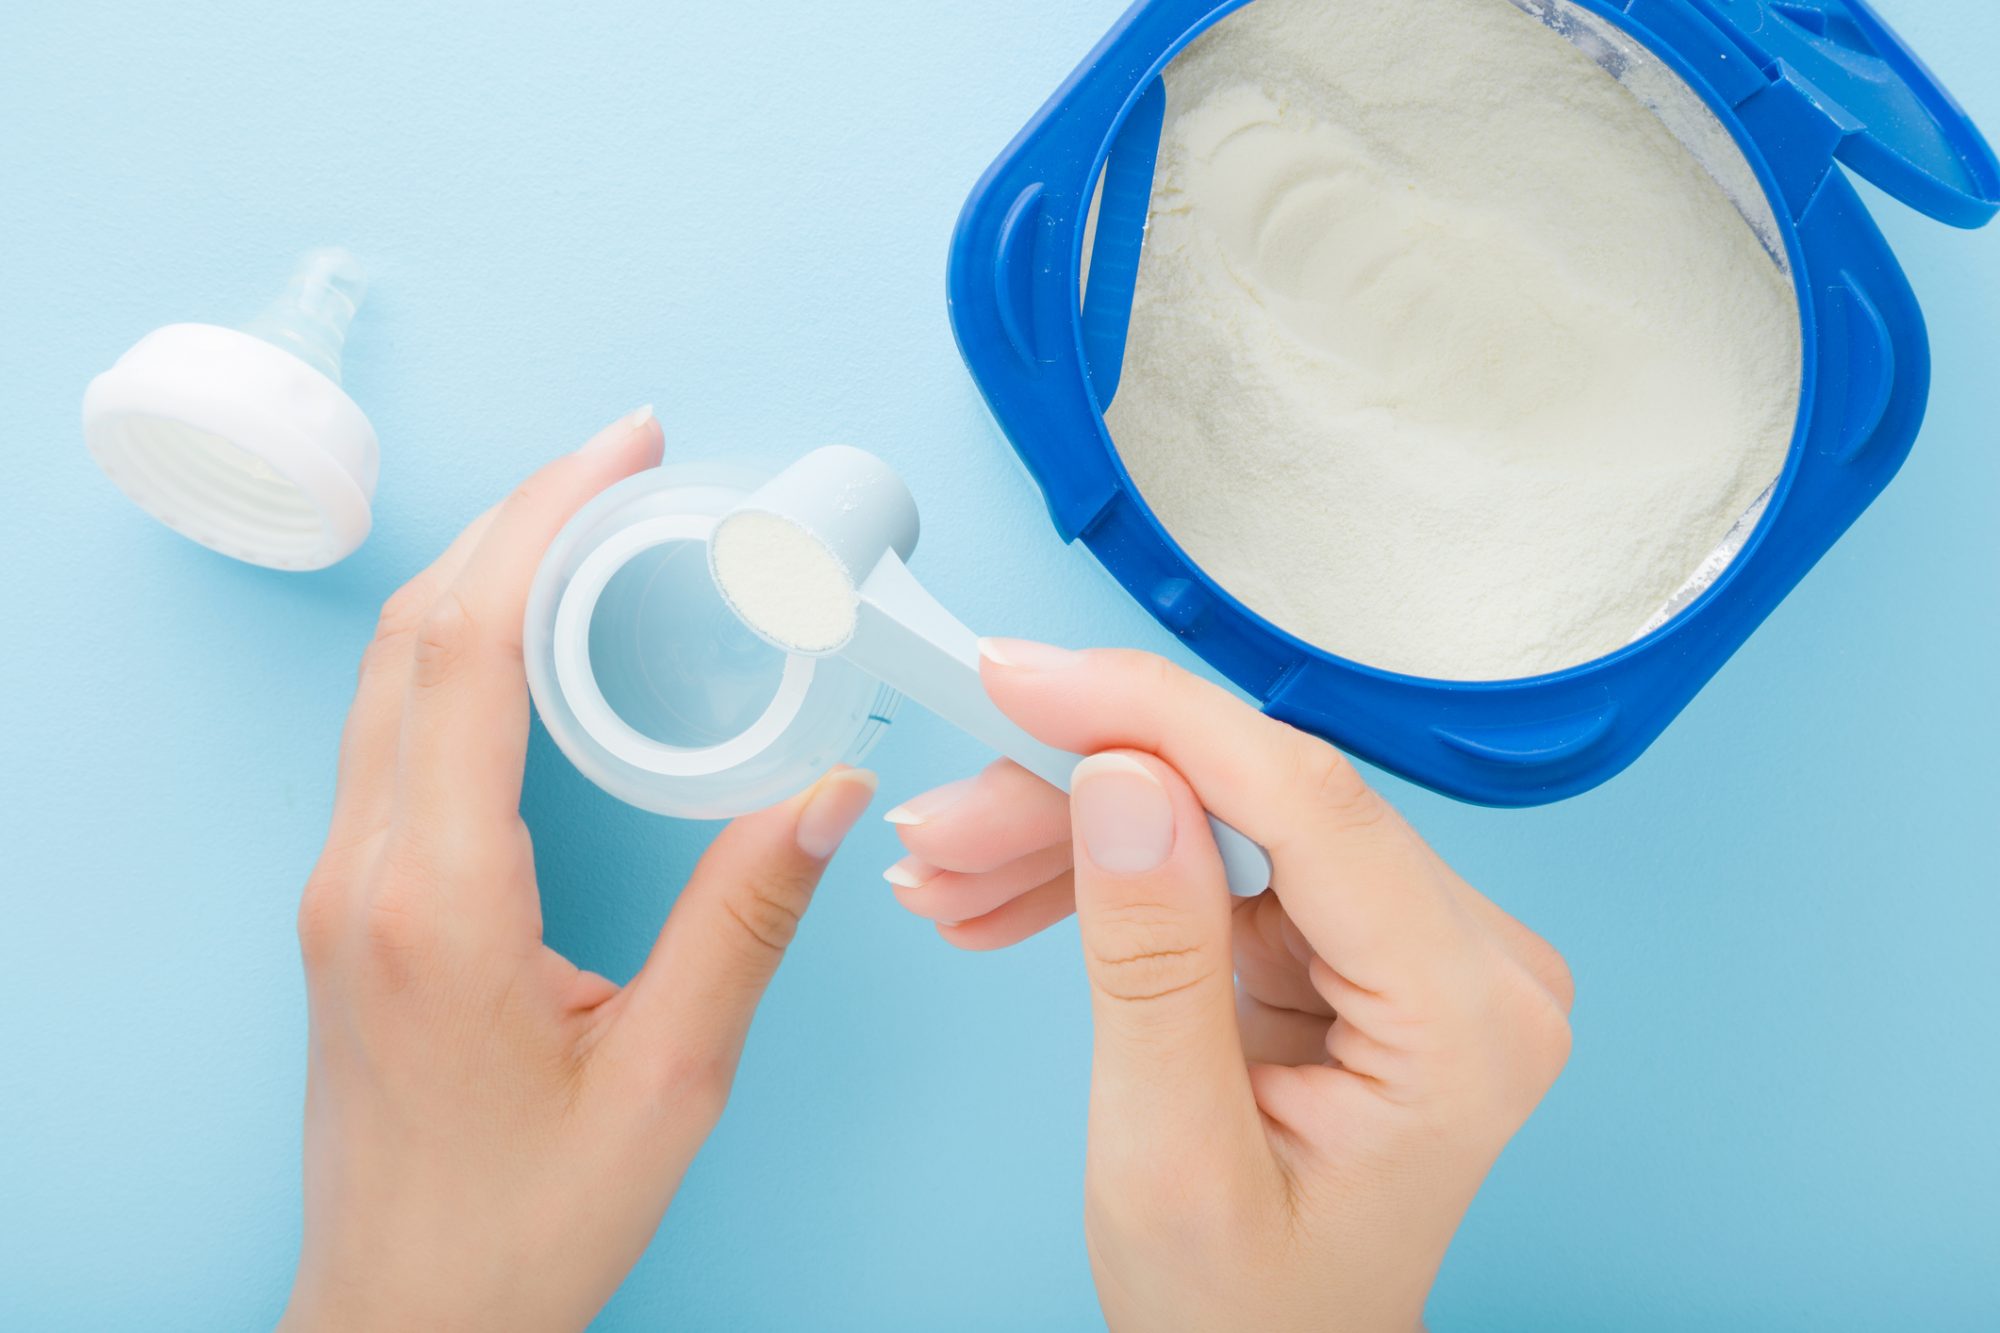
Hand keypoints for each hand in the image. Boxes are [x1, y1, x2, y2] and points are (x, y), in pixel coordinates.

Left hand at [282, 410, 878, 1332]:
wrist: (405, 1319)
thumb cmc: (522, 1223)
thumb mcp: (669, 1075)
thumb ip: (745, 918)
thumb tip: (825, 791)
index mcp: (437, 897)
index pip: (468, 646)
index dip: (542, 521)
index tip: (619, 450)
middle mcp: (364, 870)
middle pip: (412, 632)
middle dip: (512, 520)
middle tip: (619, 464)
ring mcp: (340, 885)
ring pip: (388, 675)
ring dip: (479, 579)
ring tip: (586, 529)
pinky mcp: (350, 906)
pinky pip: (391, 733)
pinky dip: (458, 653)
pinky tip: (530, 649)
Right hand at [884, 641, 1572, 1330]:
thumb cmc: (1244, 1316)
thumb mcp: (1170, 1157)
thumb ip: (1150, 963)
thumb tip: (1121, 777)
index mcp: (1464, 1019)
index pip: (1310, 804)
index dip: (1156, 719)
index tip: (1022, 680)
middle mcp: (1467, 961)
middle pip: (1251, 803)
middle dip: (1079, 795)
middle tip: (940, 822)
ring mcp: (1410, 948)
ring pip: (1215, 820)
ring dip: (1068, 836)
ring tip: (945, 873)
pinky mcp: (1350, 946)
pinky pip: (1210, 865)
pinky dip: (1100, 876)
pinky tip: (1002, 897)